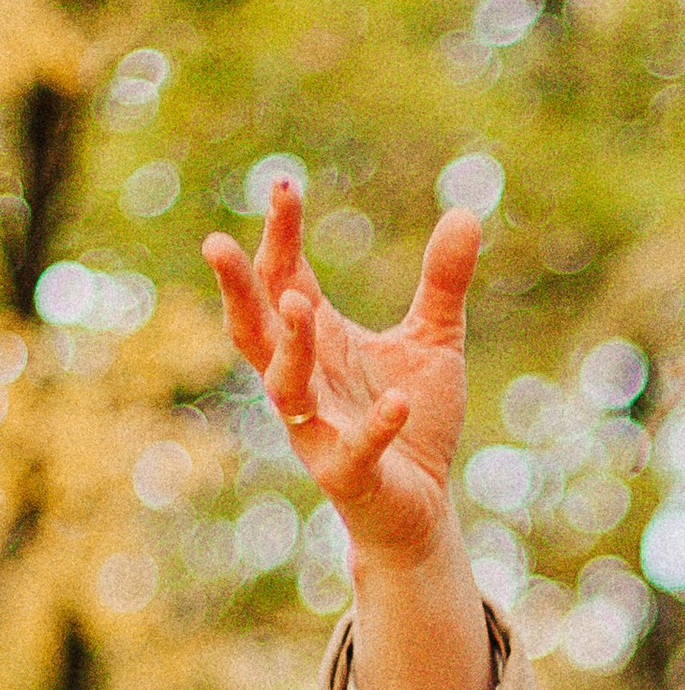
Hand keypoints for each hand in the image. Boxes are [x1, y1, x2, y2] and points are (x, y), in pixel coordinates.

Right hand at [206, 181, 480, 573]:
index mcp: (319, 343)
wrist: (421, 506)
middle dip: (237, 289)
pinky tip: (398, 401)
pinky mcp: (351, 474)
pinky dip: (374, 426)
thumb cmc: (412, 418)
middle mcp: (307, 382)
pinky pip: (355, 449)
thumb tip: (463, 211)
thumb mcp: (433, 340)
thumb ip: (443, 282)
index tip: (283, 184)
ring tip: (299, 302)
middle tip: (216, 242)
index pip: (283, 281)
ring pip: (286, 387)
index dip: (279, 236)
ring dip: (289, 346)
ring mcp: (320, 430)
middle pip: (256, 331)